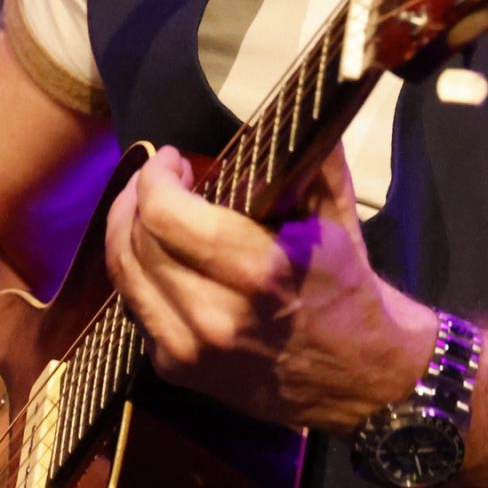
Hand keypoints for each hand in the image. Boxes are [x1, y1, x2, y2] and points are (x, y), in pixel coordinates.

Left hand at [103, 146, 435, 433]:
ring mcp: (191, 351)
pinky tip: (157, 256)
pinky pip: (135, 308)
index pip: (167, 214)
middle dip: (138, 198)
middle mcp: (217, 316)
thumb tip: (297, 107)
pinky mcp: (178, 372)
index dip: (155, 177)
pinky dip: (138, 274)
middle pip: (139, 241)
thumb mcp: (338, 219)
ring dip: (127, 233)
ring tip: (145, 210)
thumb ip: (312, 159)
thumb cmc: (349, 291)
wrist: (361, 380)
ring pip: (126, 276)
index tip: (170, 159)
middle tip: (158, 180)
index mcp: (261, 272)